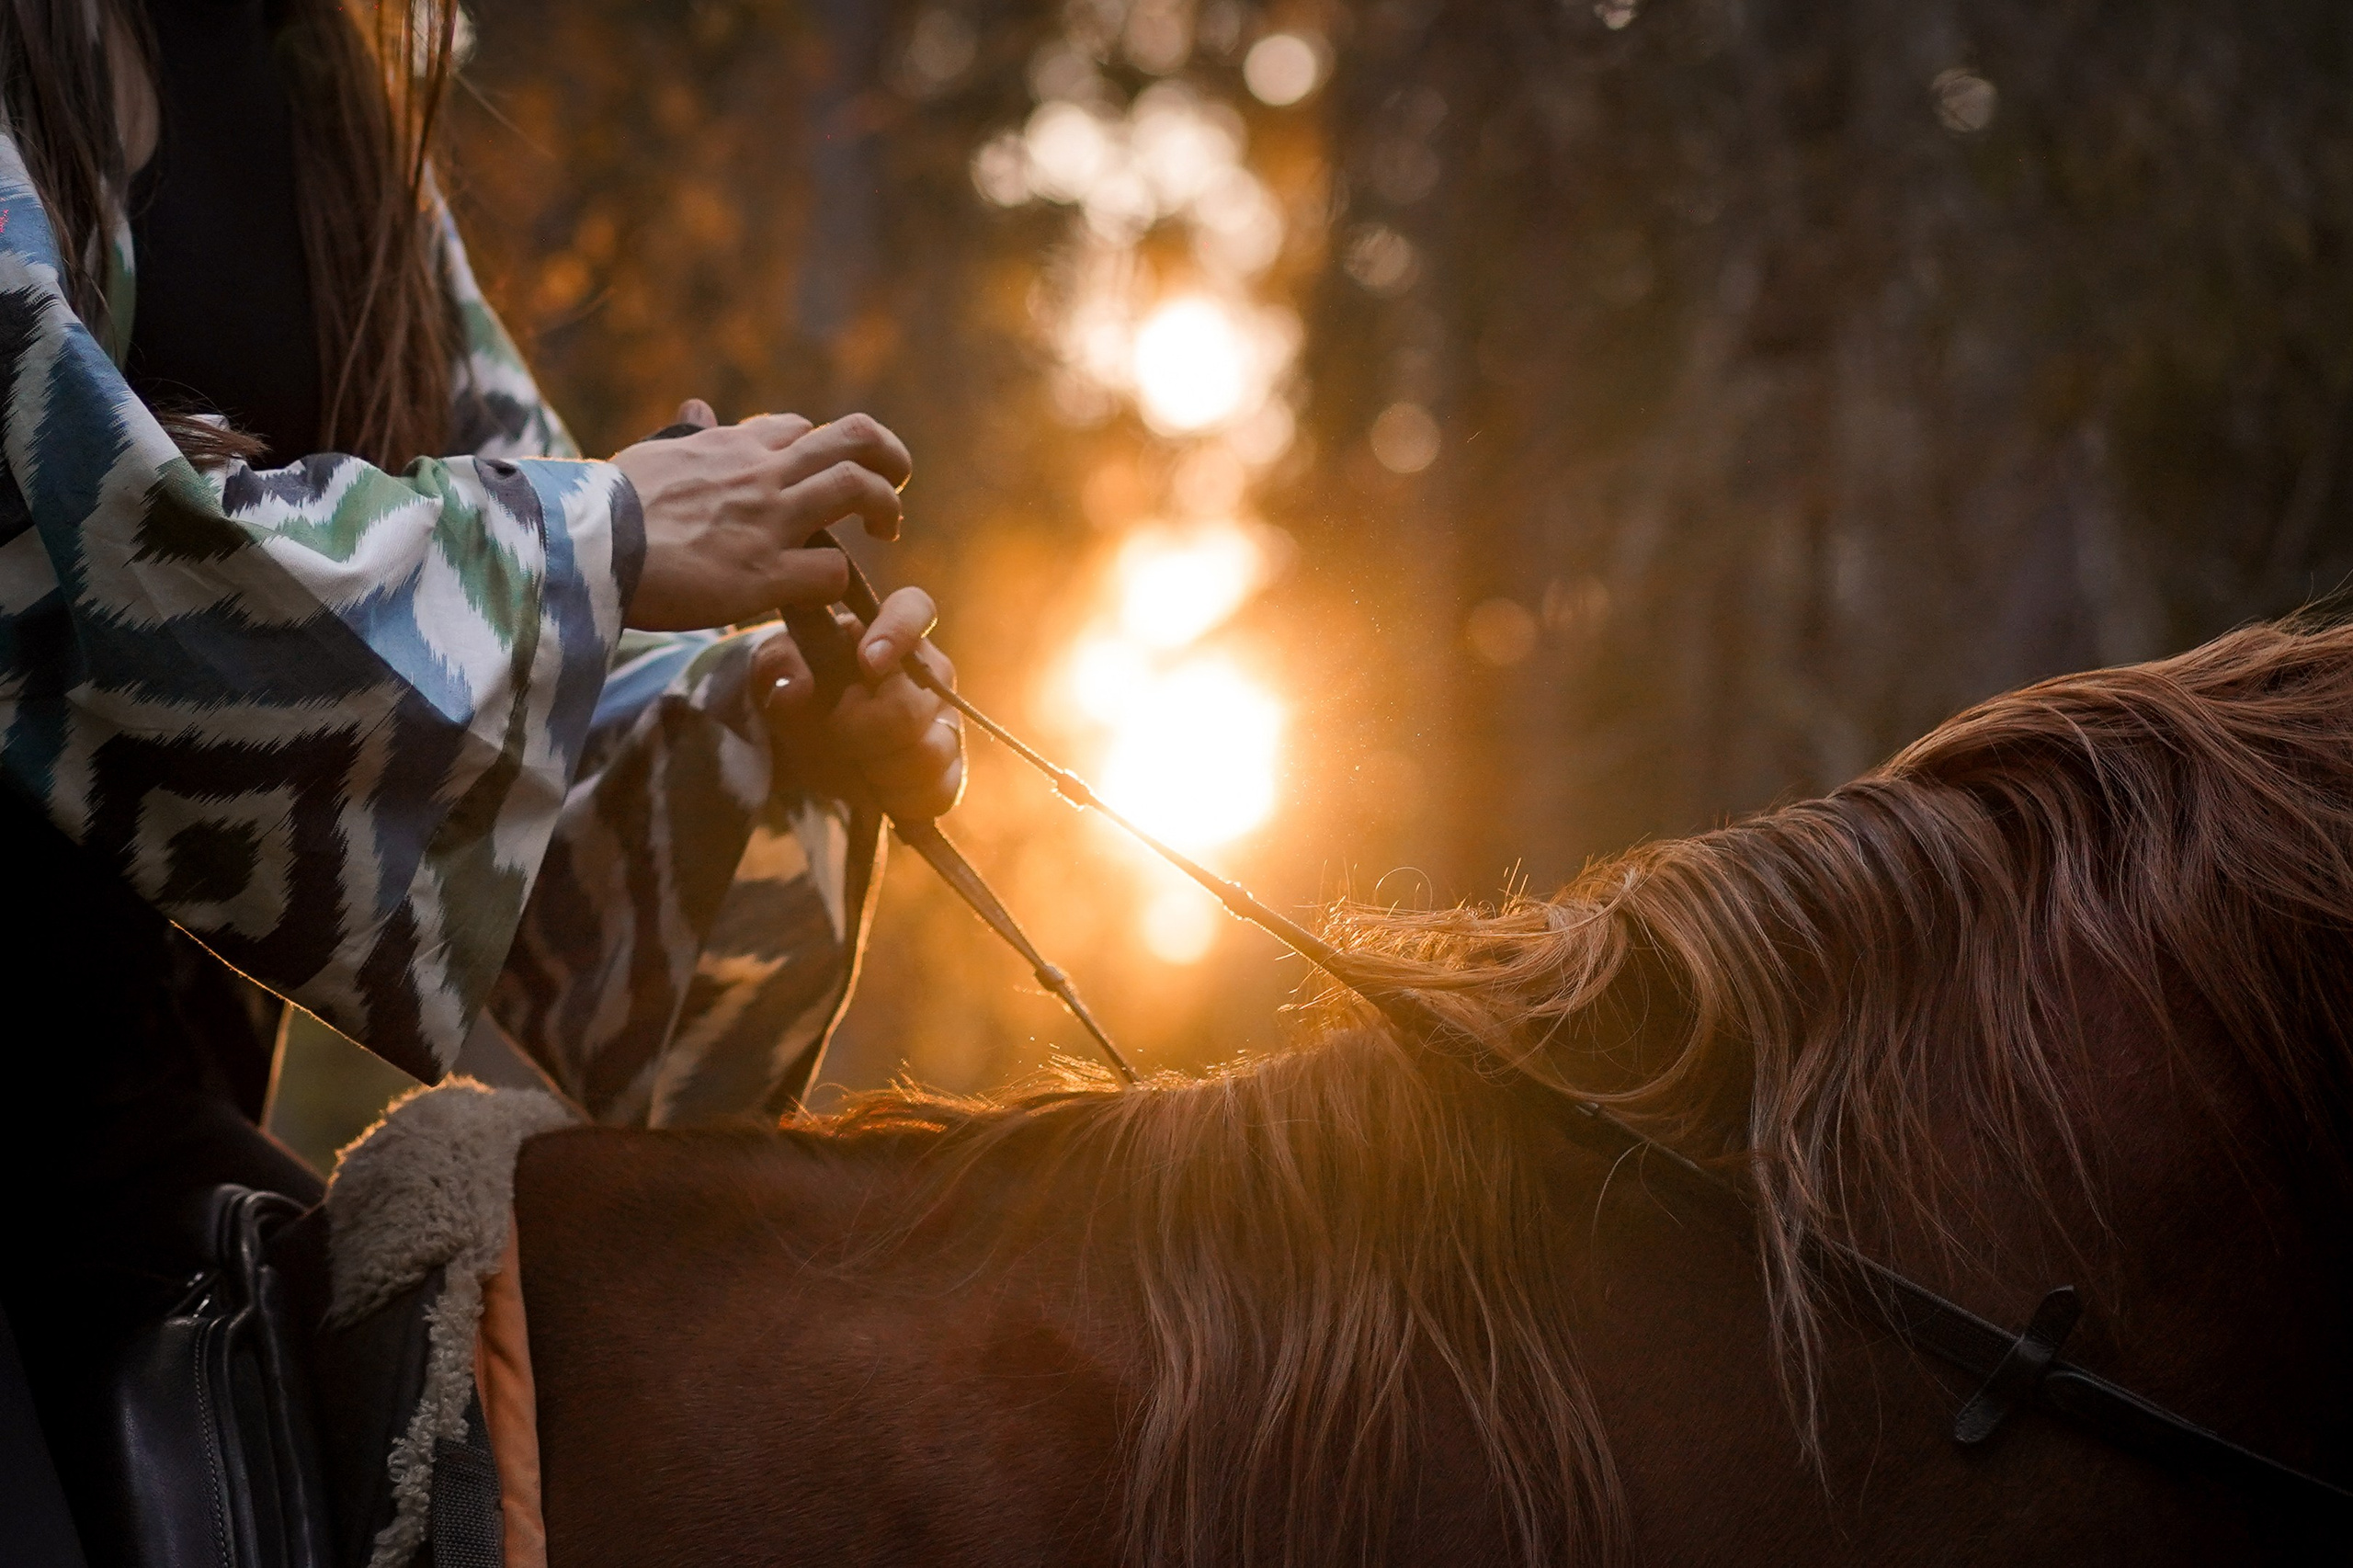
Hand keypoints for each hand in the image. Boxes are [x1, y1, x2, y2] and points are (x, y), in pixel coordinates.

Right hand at [613, 399, 912, 630]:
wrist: (580, 543)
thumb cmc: (602, 507)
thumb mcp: (649, 455)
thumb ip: (683, 436)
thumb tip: (698, 407)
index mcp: (729, 447)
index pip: (799, 429)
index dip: (822, 450)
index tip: (822, 475)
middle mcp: (759, 474)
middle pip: (855, 438)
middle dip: (888, 457)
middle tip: (894, 483)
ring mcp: (767, 521)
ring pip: (859, 490)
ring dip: (886, 509)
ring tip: (887, 531)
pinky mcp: (764, 574)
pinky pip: (832, 572)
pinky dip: (838, 584)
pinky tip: (825, 595)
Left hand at [752, 587, 964, 820]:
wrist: (805, 739)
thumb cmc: (797, 689)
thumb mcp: (773, 670)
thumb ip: (779, 669)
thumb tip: (795, 688)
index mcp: (889, 631)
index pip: (914, 608)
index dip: (898, 632)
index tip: (866, 662)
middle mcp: (930, 672)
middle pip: (910, 708)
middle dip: (860, 732)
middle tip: (833, 733)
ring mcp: (945, 722)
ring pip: (929, 754)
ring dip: (878, 769)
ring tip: (854, 762)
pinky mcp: (949, 770)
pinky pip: (939, 792)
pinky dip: (900, 799)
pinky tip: (878, 790)